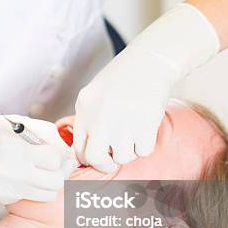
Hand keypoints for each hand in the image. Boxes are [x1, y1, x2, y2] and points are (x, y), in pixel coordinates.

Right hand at [0, 115, 77, 203]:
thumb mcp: (15, 123)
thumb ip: (44, 133)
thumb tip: (65, 149)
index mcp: (16, 149)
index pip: (55, 160)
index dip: (61, 155)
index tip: (58, 152)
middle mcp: (12, 173)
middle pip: (56, 182)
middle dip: (60, 172)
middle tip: (55, 164)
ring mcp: (6, 189)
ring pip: (47, 195)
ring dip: (48, 183)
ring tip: (41, 171)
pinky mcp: (1, 198)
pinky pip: (28, 196)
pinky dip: (31, 187)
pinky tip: (20, 175)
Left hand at [73, 4, 219, 172]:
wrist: (148, 62)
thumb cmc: (120, 80)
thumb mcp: (93, 95)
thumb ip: (87, 120)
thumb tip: (84, 152)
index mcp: (85, 110)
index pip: (79, 149)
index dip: (89, 157)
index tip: (99, 156)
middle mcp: (100, 118)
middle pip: (96, 159)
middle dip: (105, 165)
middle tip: (112, 161)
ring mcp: (123, 122)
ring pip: (123, 157)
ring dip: (129, 151)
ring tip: (132, 135)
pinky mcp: (146, 124)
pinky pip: (143, 151)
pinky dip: (145, 145)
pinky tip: (145, 130)